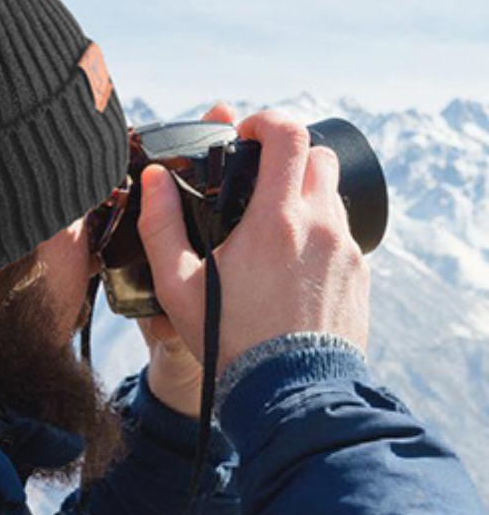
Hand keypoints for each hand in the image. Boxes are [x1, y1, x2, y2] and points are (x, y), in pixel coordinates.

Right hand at [138, 110, 370, 372]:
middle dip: (289, 158)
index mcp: (276, 219)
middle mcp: (320, 225)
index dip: (265, 121)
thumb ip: (161, 226)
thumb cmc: (230, 341)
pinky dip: (319, 235)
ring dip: (305, 197)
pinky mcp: (359, 274)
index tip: (246, 135)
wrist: (290, 392)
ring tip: (273, 231)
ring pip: (332, 196)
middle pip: (319, 156)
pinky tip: (292, 267)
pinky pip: (342, 235)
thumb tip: (154, 178)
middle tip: (258, 182)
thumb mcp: (179, 286)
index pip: (287, 134)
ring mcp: (345, 249)